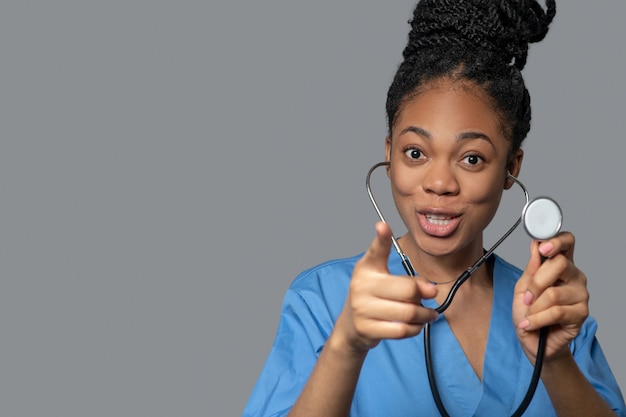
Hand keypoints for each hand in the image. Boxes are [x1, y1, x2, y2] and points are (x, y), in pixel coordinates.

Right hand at [332, 222, 438, 352]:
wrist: (351, 326)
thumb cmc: (373, 298)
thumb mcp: (384, 280)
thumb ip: (409, 280)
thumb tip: (432, 289)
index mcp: (366, 268)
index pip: (376, 250)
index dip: (381, 238)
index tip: (383, 226)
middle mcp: (361, 285)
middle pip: (408, 290)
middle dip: (424, 297)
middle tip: (428, 299)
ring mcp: (361, 307)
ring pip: (408, 312)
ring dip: (424, 315)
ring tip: (426, 314)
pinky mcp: (366, 328)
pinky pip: (402, 330)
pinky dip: (415, 328)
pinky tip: (415, 325)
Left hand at [513, 232, 588, 362]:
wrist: (532, 340)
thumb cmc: (528, 312)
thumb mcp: (523, 287)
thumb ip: (532, 267)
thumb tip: (536, 245)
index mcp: (561, 265)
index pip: (567, 243)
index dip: (557, 241)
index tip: (543, 247)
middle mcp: (575, 276)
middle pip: (559, 264)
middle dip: (535, 283)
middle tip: (527, 297)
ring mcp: (581, 295)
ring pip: (553, 292)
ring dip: (534, 307)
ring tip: (529, 314)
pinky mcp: (581, 313)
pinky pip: (556, 312)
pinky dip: (537, 319)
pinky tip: (529, 324)